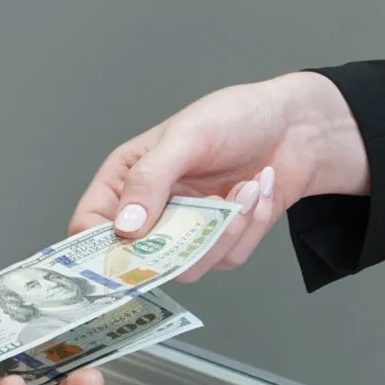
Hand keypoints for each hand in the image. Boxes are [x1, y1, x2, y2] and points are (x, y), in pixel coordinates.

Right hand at [69, 72, 368, 281]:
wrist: (294, 128)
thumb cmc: (234, 117)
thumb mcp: (186, 137)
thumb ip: (150, 180)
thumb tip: (124, 228)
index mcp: (127, 179)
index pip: (89, 227)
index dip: (97, 249)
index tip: (125, 252)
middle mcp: (153, 210)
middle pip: (143, 261)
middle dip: (186, 238)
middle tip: (214, 203)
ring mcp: (187, 231)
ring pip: (191, 267)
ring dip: (228, 228)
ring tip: (247, 187)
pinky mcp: (222, 243)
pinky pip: (228, 259)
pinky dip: (251, 226)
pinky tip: (259, 192)